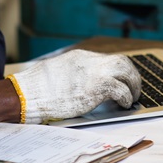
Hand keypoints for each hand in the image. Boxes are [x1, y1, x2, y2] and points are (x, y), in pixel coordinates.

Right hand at [10, 50, 141, 123]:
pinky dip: (126, 97)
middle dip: (132, 76)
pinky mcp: (95, 88)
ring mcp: (94, 74)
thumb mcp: (58, 73)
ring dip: (134, 84)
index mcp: (81, 58)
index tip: (123, 82)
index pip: (108, 60)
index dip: (119, 73)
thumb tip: (82, 84)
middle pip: (122, 61)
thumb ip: (73, 74)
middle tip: (134, 90)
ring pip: (126, 70)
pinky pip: (122, 90)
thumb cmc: (38, 89)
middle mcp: (90, 62)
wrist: (29, 94)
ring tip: (132, 98)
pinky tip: (124, 104)